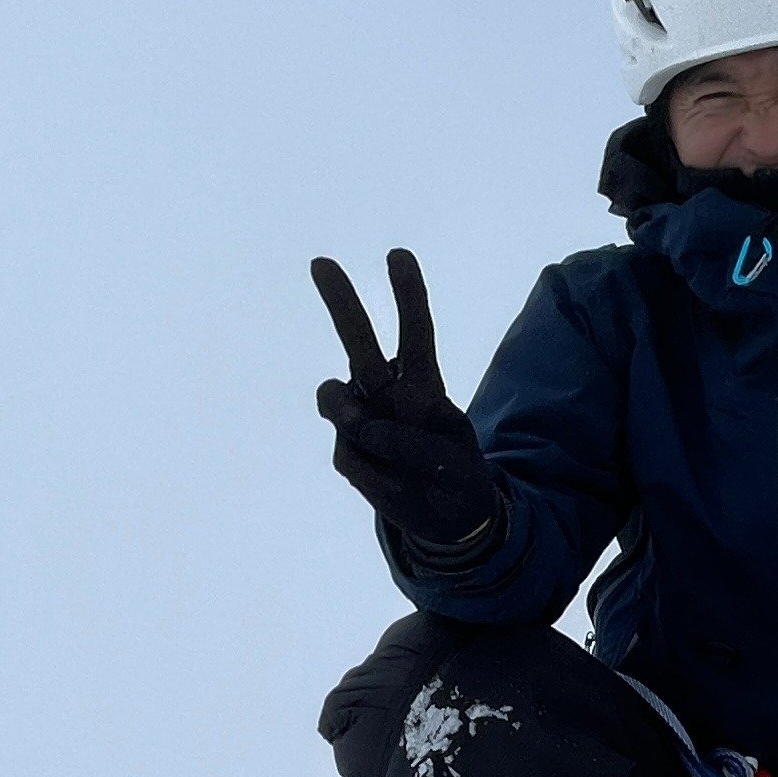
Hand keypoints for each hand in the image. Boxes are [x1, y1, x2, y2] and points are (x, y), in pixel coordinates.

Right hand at [311, 250, 501, 554]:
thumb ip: (413, 440)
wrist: (444, 521)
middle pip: (359, 341)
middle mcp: (387, 393)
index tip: (397, 255)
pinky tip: (395, 487)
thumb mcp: (454, 457)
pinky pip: (350, 456)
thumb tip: (363, 430)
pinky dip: (376, 475)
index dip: (408, 295)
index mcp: (423, 384)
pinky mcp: (348, 453)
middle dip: (340, 301)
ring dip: (347, 414)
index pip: (416, 333)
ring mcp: (362, 421)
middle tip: (321, 262)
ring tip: (373, 441)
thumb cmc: (456, 475)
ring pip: (333, 398)